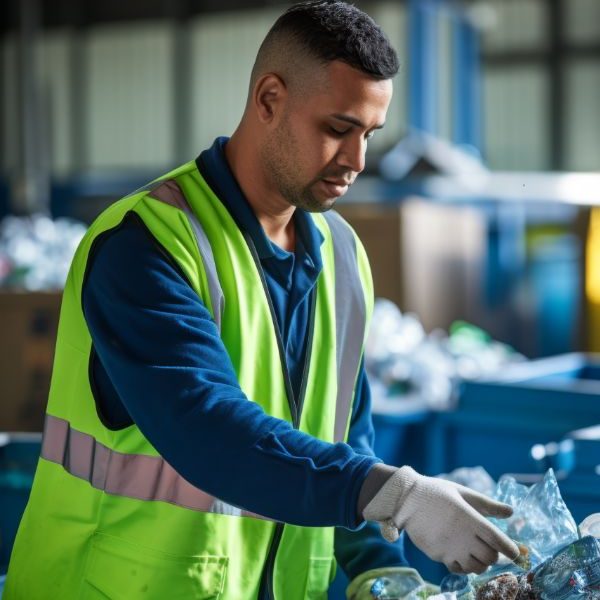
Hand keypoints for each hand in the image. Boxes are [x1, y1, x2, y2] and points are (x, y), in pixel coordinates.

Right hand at [362, 466, 518, 573]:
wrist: (406, 499)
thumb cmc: (437, 492)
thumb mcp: (463, 492)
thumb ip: (488, 505)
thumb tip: (512, 512)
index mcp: (470, 518)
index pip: (498, 540)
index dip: (511, 549)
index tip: (516, 551)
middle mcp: (462, 536)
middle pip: (490, 557)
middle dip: (495, 554)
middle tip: (491, 547)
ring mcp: (450, 547)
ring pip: (476, 567)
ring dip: (481, 562)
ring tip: (476, 551)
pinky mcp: (438, 555)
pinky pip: (459, 569)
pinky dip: (465, 566)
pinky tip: (462, 555)